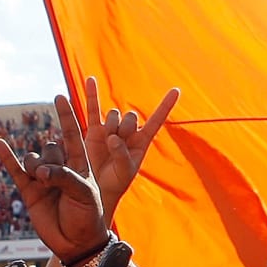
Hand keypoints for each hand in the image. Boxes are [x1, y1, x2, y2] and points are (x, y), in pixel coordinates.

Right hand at [0, 95, 106, 264]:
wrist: (77, 242)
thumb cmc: (88, 217)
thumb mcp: (85, 194)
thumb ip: (64, 178)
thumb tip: (39, 172)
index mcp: (80, 165)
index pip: (73, 134)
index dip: (66, 116)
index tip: (59, 96)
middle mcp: (61, 169)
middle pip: (50, 148)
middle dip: (50, 158)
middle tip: (52, 178)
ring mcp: (44, 179)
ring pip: (33, 159)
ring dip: (35, 166)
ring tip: (41, 181)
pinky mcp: (30, 191)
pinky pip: (16, 170)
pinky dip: (7, 157)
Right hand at [82, 77, 178, 222]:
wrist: (98, 187)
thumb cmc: (117, 181)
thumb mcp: (125, 170)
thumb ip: (122, 153)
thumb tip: (113, 137)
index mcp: (142, 140)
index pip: (156, 119)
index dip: (166, 105)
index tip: (176, 90)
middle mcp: (128, 132)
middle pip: (130, 116)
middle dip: (124, 127)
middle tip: (117, 143)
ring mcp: (111, 129)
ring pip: (114, 114)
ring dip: (111, 126)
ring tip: (106, 143)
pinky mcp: (95, 130)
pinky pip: (93, 108)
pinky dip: (92, 94)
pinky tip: (90, 79)